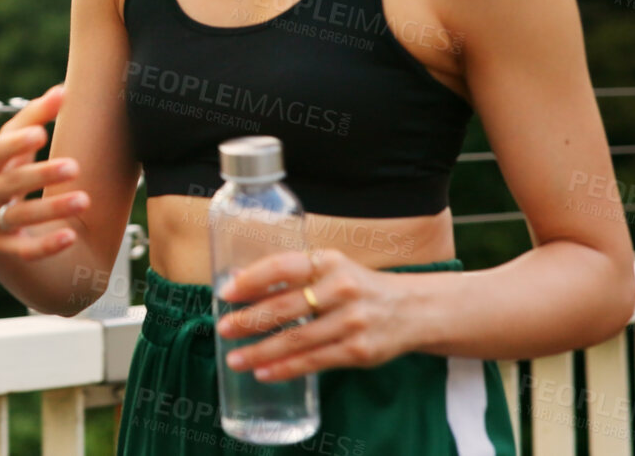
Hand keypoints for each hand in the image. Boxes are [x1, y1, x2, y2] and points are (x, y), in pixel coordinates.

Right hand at [0, 84, 90, 261]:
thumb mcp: (12, 148)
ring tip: (84, 199)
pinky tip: (71, 236)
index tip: (40, 133)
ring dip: (52, 208)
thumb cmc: (4, 173)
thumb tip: (63, 90)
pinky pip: (24, 251)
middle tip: (75, 166)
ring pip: (19, 218)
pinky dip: (46, 245)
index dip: (15, 144)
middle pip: (9, 185)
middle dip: (41, 175)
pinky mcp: (2, 251)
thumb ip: (34, 118)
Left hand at [214, 248, 425, 381]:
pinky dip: (285, 369)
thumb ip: (291, 274)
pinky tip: (263, 373)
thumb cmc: (359, 287)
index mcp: (329, 261)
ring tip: (235, 359)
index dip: (251, 281)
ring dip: (260, 352)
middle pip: (284, 307)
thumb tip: (239, 280)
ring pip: (295, 340)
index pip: (282, 267)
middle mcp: (341, 289)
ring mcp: (351, 322)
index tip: (225, 293)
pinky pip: (313, 362)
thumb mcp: (331, 269)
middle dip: (248, 321)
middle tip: (222, 330)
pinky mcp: (358, 351)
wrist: (412, 309)